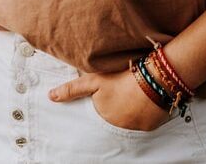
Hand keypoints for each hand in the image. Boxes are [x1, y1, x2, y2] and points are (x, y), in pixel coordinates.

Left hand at [49, 70, 169, 131]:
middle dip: (117, 104)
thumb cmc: (122, 78)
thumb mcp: (93, 81)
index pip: (100, 110)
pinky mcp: (150, 126)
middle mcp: (117, 126)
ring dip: (130, 108)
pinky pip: (143, 120)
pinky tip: (145, 99)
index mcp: (102, 115)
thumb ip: (72, 89)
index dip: (104, 99)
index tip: (111, 90)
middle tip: (124, 89)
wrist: (155, 80)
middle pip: (114, 114)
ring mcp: (134, 127)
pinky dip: (143, 112)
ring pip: (128, 118)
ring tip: (134, 92)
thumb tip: (50, 97)